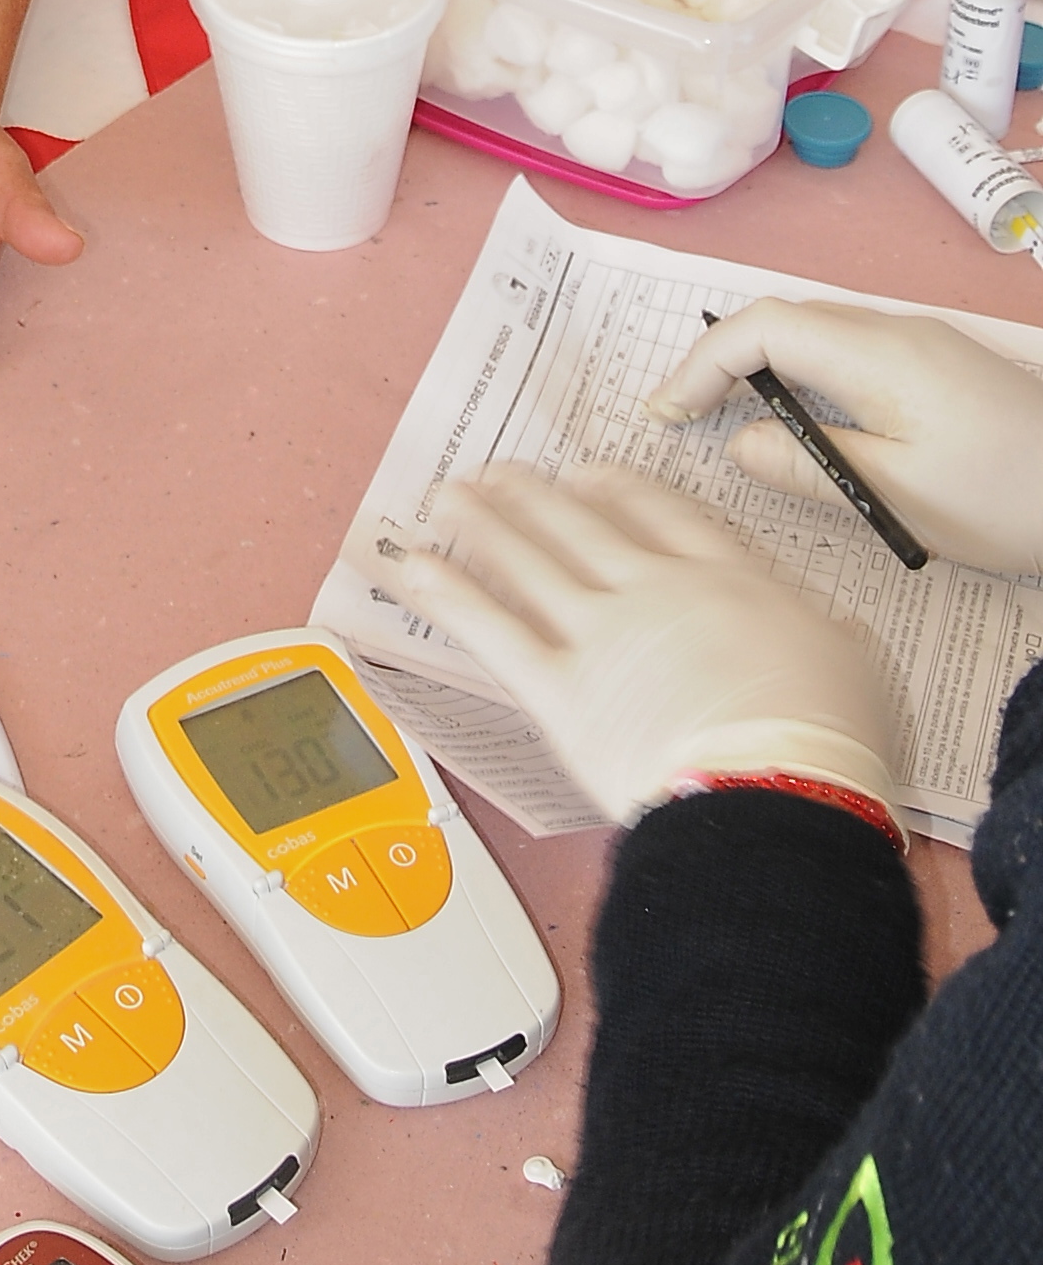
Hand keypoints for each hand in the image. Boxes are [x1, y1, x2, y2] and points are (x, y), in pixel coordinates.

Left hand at [395, 464, 900, 826]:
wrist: (780, 792)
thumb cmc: (829, 741)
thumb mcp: (854, 664)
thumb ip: (819, 632)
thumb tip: (821, 628)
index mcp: (729, 580)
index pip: (663, 515)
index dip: (619, 489)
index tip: (590, 474)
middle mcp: (655, 590)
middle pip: (583, 524)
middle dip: (537, 494)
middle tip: (505, 472)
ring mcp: (601, 633)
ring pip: (529, 560)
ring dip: (483, 522)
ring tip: (449, 497)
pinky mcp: (560, 688)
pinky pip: (491, 629)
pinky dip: (446, 594)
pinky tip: (411, 565)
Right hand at [648, 300, 1042, 577]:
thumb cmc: (1005, 498)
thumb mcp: (898, 497)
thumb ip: (809, 466)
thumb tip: (739, 447)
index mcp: (878, 353)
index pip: (764, 329)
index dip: (704, 364)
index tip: (669, 414)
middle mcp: (895, 331)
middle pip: (785, 319)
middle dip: (722, 360)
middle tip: (683, 415)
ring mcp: (921, 344)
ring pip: (817, 332)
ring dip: (763, 365)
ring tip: (727, 417)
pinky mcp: (939, 365)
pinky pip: (849, 350)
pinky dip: (804, 373)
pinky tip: (802, 419)